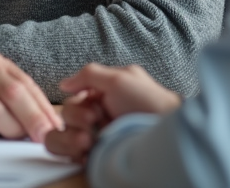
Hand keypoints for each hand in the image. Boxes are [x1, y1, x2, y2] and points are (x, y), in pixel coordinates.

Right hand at [44, 64, 180, 163]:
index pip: (75, 97)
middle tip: (94, 123)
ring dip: (72, 137)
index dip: (78, 104)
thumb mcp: (120, 79)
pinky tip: (86, 154)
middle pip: (68, 115)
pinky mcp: (96, 155)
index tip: (93, 109)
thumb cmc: (148, 103)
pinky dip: (73, 152)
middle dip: (77, 119)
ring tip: (90, 142)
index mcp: (104, 94)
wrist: (165, 136)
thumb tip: (64, 84)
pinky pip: (69, 153)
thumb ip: (89, 75)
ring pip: (64, 133)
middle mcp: (99, 115)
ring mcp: (97, 136)